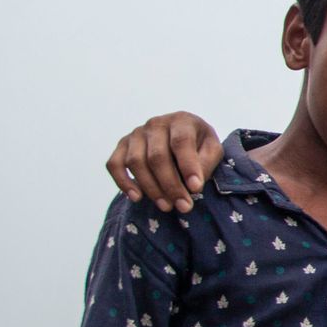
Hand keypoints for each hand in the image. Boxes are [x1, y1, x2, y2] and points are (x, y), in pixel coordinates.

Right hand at [106, 112, 221, 212]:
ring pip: (136, 162)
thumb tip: (192, 184)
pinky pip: (114, 164)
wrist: (181, 136)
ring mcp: (136, 134)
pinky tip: (137, 197)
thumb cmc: (199, 145)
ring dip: (151, 188)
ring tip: (166, 206)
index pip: (181, 142)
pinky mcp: (122, 145)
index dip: (188, 166)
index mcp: (181, 121)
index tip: (196, 188)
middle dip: (171, 185)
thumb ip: (206, 162)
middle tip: (183, 206)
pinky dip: (123, 182)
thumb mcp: (212, 149)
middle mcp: (156, 124)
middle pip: (157, 156)